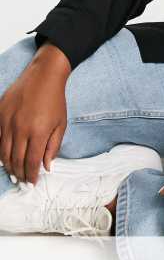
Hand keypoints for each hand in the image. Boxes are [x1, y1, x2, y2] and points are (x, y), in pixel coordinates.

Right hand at [0, 59, 67, 184]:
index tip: (31, 183)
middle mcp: (21, 128)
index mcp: (38, 132)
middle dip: (19, 174)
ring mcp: (8, 121)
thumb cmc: (55, 100)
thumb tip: (47, 167)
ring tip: (13, 173)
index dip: (31, 176)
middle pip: (16, 160)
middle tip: (21, 182)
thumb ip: (53, 147)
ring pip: (3, 152)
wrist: (44, 75)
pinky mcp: (0, 113)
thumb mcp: (60, 124)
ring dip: (8, 165)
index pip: (32, 162)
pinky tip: (3, 158)